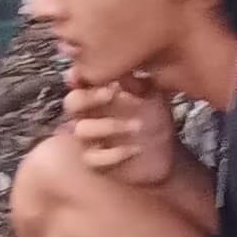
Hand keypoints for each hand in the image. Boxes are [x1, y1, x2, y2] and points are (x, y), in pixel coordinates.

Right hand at [59, 71, 177, 187]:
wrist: (164, 153)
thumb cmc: (154, 118)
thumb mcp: (153, 97)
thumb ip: (138, 84)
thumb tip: (125, 74)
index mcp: (98, 93)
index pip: (80, 80)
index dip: (82, 76)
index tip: (101, 77)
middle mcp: (88, 114)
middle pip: (72, 102)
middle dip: (89, 97)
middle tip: (111, 94)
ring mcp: (89, 138)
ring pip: (81, 130)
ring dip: (109, 125)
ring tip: (138, 126)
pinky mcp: (95, 162)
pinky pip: (93, 158)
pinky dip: (114, 153)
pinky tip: (135, 149)